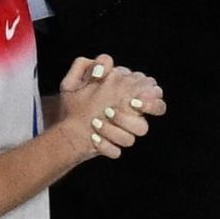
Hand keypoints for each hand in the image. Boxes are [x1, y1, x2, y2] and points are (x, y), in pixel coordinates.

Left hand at [49, 57, 165, 160]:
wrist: (61, 125)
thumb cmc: (72, 100)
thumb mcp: (74, 81)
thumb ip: (88, 67)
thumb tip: (102, 69)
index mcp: (129, 94)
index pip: (155, 91)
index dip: (151, 95)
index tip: (133, 99)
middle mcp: (132, 113)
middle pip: (158, 110)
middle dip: (147, 109)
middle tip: (126, 105)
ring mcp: (124, 132)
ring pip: (134, 136)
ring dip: (116, 129)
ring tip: (95, 122)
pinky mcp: (113, 148)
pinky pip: (116, 151)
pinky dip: (105, 146)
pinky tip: (92, 138)